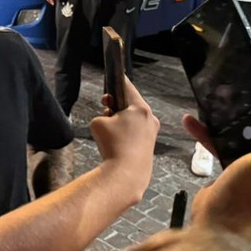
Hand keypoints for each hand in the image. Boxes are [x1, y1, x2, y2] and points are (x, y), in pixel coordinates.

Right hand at [91, 79, 159, 202]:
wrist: (126, 174)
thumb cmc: (113, 145)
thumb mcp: (98, 122)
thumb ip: (103, 115)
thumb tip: (109, 119)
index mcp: (140, 108)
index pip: (127, 86)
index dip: (117, 81)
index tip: (114, 76)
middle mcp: (150, 117)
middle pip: (131, 103)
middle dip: (116, 106)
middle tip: (105, 110)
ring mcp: (152, 132)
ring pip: (134, 119)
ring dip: (121, 120)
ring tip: (110, 132)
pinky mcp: (150, 144)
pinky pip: (136, 132)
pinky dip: (127, 133)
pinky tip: (117, 143)